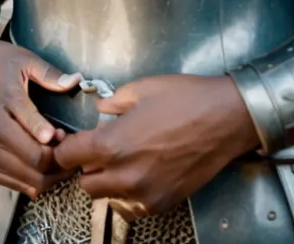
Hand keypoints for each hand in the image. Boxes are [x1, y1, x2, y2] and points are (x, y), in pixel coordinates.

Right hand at [0, 31, 81, 199]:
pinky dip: (30, 181)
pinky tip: (43, 167)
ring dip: (47, 174)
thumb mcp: (23, 59)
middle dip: (58, 161)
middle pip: (34, 164)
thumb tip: (77, 80)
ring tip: (61, 158)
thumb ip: (49, 74)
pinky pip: (10, 183)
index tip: (67, 134)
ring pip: (24, 180)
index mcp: (5, 105)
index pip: (37, 136)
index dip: (60, 142)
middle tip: (71, 150)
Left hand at [53, 74, 258, 215]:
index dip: (67, 147)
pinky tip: (143, 171)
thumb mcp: (141, 88)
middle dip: (88, 165)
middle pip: (84, 183)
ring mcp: (143, 194)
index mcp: (113, 145)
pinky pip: (131, 205)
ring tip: (126, 159)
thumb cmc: (183, 97)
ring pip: (107, 196)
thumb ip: (112, 104)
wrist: (225, 119)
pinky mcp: (161, 204)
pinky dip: (129, 192)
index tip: (74, 140)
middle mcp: (123, 176)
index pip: (68, 157)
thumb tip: (100, 113)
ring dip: (108, 180)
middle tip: (104, 147)